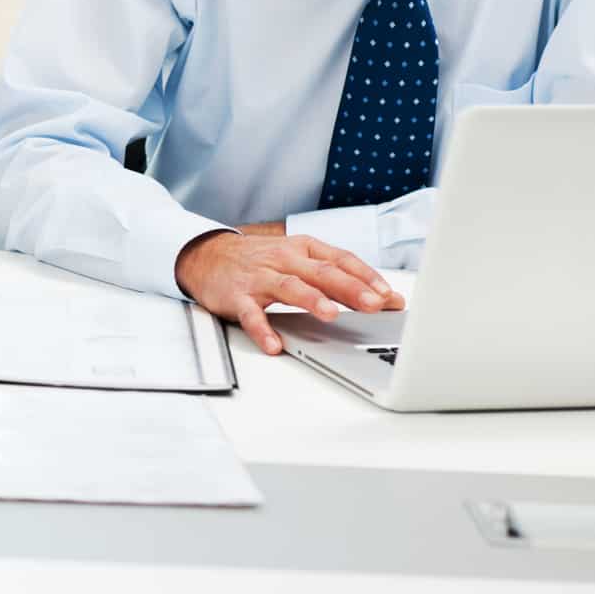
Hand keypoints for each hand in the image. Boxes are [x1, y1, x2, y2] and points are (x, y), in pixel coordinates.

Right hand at [175, 228, 405, 355]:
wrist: (206, 255)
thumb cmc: (260, 260)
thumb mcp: (299, 259)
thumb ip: (339, 277)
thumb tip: (387, 298)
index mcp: (302, 249)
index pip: (340, 260)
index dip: (366, 277)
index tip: (389, 295)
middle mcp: (283, 260)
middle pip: (321, 272)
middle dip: (349, 288)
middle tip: (374, 304)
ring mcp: (259, 278)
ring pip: (289, 287)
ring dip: (311, 300)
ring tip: (330, 316)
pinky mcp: (237, 297)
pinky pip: (251, 315)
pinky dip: (262, 330)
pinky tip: (274, 344)